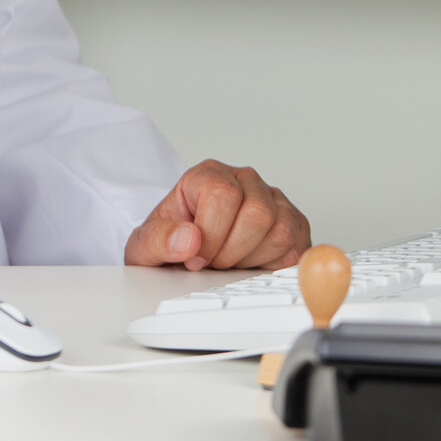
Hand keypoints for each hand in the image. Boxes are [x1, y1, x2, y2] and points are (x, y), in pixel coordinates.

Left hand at [124, 160, 311, 271]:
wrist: (183, 255)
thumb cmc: (170, 245)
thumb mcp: (144, 246)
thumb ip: (157, 240)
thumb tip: (188, 239)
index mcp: (209, 174)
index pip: (223, 194)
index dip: (210, 235)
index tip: (194, 258)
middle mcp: (245, 180)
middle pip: (257, 214)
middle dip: (231, 252)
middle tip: (213, 263)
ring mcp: (274, 201)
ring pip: (281, 232)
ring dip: (252, 259)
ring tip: (231, 262)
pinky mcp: (294, 224)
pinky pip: (296, 248)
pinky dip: (274, 266)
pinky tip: (250, 265)